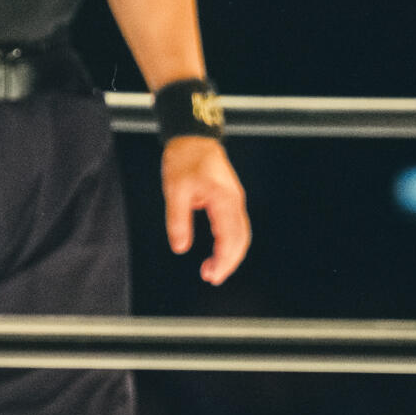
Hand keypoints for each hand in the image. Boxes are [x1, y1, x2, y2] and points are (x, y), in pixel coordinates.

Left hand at [162, 136, 250, 284]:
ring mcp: (234, 199)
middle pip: (241, 240)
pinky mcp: (230, 198)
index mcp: (223, 200)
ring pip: (241, 234)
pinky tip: (218, 251)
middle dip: (229, 262)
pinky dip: (229, 242)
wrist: (193, 137)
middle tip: (211, 277)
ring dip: (230, 254)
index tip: (211, 275)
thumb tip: (180, 247)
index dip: (223, 261)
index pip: (229, 238)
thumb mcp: (174, 190)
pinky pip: (236, 226)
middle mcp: (234, 201)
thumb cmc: (184, 158)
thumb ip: (178, 220)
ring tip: (212, 269)